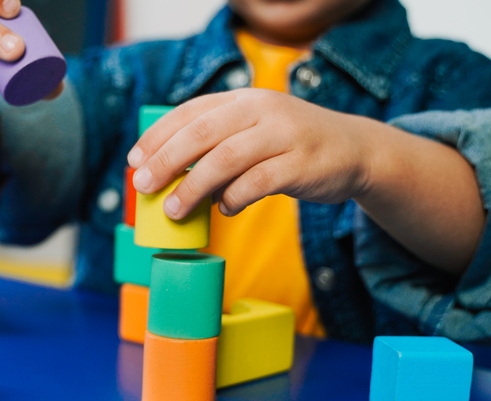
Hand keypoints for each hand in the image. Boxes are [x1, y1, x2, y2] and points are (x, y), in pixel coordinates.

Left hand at [127, 89, 374, 219]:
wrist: (356, 150)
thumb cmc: (291, 145)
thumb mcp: (254, 131)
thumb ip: (217, 145)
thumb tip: (169, 176)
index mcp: (243, 99)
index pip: (190, 112)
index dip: (158, 135)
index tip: (135, 159)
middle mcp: (262, 110)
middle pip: (202, 133)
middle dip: (166, 160)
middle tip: (143, 185)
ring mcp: (284, 134)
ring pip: (225, 159)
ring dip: (193, 187)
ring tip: (173, 209)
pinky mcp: (302, 163)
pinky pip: (257, 183)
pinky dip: (234, 199)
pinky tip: (224, 210)